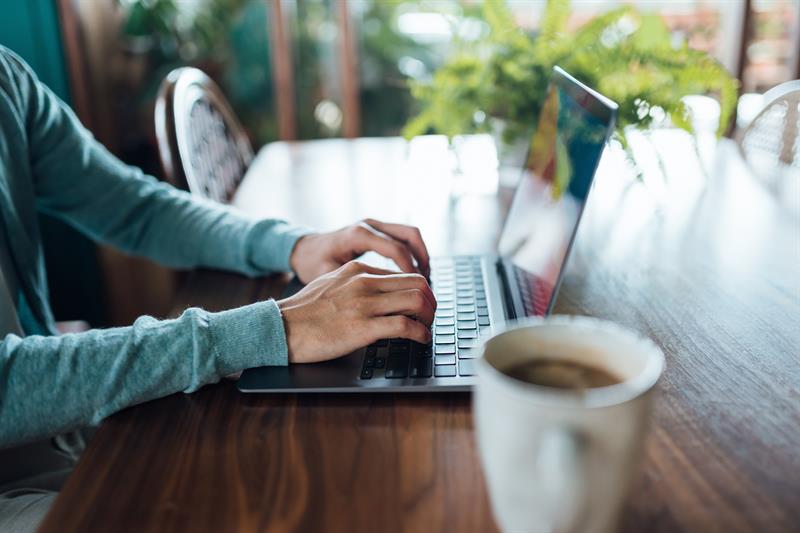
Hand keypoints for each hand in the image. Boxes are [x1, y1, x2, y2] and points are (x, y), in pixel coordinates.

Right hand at [278, 261, 435, 362]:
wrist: (280, 328)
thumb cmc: (303, 312)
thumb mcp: (331, 284)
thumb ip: (355, 283)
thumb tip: (378, 292)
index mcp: (358, 270)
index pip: (403, 274)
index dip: (420, 291)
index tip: (422, 305)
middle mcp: (364, 282)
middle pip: (417, 283)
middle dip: (431, 301)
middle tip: (431, 316)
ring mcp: (364, 304)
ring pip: (417, 300)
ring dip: (429, 316)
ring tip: (427, 328)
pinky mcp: (363, 327)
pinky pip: (405, 326)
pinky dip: (421, 333)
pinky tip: (421, 340)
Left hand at [289, 218, 430, 283]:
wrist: (301, 250)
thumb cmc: (312, 265)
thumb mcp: (329, 277)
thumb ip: (353, 287)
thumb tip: (376, 304)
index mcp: (357, 235)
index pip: (396, 249)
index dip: (410, 271)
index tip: (417, 292)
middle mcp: (368, 225)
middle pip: (409, 236)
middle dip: (423, 260)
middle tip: (427, 286)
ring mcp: (373, 224)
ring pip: (409, 233)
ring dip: (421, 255)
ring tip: (424, 280)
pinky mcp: (375, 229)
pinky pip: (402, 237)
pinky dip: (412, 252)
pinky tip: (412, 274)